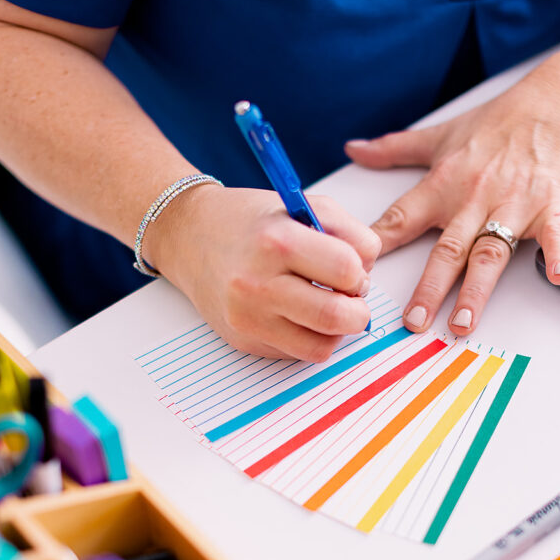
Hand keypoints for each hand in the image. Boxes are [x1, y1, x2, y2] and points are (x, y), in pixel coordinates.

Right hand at [145, 185, 380, 360]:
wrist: (190, 238)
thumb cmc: (254, 222)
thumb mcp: (304, 206)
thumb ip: (348, 233)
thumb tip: (368, 275)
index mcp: (276, 241)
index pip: (346, 270)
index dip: (360, 273)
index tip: (352, 271)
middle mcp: (258, 284)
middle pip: (336, 317)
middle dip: (358, 312)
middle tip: (352, 301)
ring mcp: (248, 318)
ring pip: (321, 347)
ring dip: (337, 331)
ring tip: (327, 308)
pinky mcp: (245, 341)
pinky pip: (298, 354)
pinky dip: (311, 339)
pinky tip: (300, 316)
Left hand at [345, 74, 559, 335]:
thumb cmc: (502, 121)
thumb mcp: (442, 134)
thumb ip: (394, 149)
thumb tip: (353, 148)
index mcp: (445, 185)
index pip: (402, 218)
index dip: (379, 243)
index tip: (359, 272)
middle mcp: (475, 198)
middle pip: (447, 250)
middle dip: (429, 287)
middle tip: (414, 321)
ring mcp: (514, 204)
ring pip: (490, 252)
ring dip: (476, 289)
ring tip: (462, 322)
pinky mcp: (553, 206)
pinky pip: (554, 234)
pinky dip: (557, 255)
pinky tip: (557, 276)